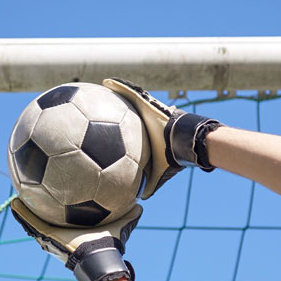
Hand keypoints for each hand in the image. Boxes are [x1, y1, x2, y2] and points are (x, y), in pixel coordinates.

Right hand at [10, 198, 140, 280]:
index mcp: (75, 231)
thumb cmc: (109, 244)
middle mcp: (61, 233)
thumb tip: (141, 204)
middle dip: (39, 209)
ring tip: (17, 196)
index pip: (65, 217)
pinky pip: (31, 223)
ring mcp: (52, 236)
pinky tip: (13, 202)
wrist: (98, 256)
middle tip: (32, 194)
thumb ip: (129, 215)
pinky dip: (21, 213)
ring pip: (34, 220)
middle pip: (46, 219)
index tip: (58, 198)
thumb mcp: (120, 224)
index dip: (61, 209)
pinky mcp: (46, 235)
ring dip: (25, 210)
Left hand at [103, 78, 223, 198]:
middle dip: (113, 107)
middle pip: (125, 111)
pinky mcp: (146, 102)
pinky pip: (130, 91)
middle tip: (97, 105)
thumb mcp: (156, 172)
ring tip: (100, 86)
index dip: (117, 130)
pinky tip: (106, 81)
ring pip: (127, 97)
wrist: (183, 142)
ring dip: (116, 92)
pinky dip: (119, 86)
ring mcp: (145, 109)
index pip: (128, 131)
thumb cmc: (170, 156)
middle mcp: (143, 120)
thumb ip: (148, 183)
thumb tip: (140, 198)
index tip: (104, 132)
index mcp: (143, 135)